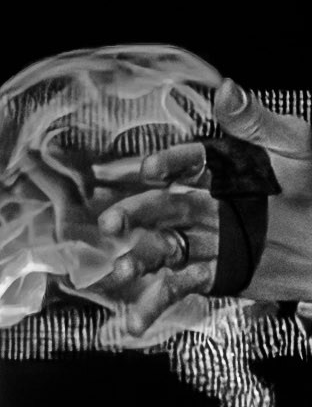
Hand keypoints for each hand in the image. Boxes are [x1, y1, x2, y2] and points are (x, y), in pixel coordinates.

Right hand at [65, 104, 311, 342]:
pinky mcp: (215, 276)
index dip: (168, 165)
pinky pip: (179, 287)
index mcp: (224, 168)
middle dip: (134, 214)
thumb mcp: (296, 148)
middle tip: (113, 223)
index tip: (151, 171)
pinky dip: (155, 303)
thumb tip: (226, 87)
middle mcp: (208, 203)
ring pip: (163, 248)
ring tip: (122, 271)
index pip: (188, 162)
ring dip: (138, 259)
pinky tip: (137, 319)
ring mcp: (209, 241)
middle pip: (162, 207)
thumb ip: (256, 123)